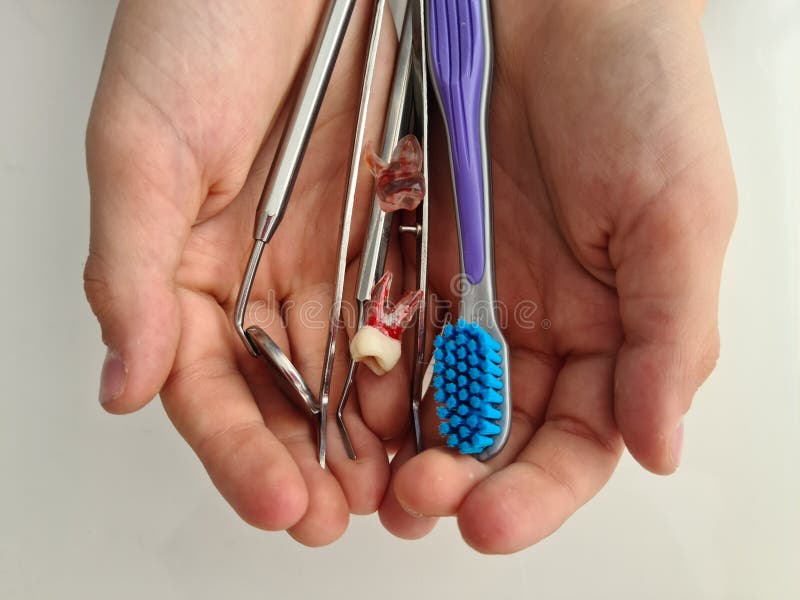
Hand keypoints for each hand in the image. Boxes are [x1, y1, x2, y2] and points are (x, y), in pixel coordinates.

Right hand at [84, 0, 406, 544]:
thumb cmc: (207, 22)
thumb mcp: (146, 141)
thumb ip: (131, 268)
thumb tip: (125, 385)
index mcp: (197, 268)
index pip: (213, 386)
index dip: (238, 450)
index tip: (277, 500)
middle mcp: (269, 275)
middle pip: (289, 395)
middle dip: (314, 462)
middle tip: (344, 514)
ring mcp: (338, 257)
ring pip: (357, 368)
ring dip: (376, 435)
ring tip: (401, 489)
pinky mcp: (401, 229)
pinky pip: (417, 312)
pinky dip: (426, 365)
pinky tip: (440, 409)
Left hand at [379, 0, 735, 552]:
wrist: (548, 0)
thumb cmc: (635, 90)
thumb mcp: (676, 212)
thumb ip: (671, 336)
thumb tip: (659, 448)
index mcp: (606, 329)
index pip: (574, 442)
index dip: (536, 491)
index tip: (491, 521)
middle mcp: (531, 325)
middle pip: (492, 435)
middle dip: (456, 480)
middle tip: (414, 502)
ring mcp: (464, 294)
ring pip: (427, 397)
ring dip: (396, 446)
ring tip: (362, 484)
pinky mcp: (405, 256)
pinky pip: (376, 330)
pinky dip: (360, 374)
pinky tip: (339, 406)